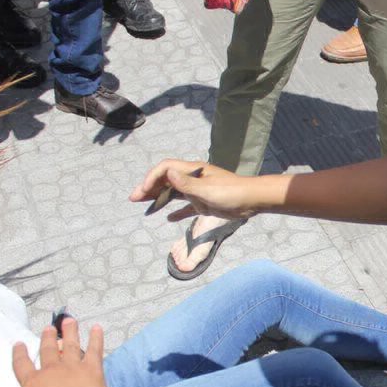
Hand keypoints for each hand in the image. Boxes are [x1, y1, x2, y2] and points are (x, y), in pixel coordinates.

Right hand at [0, 319, 109, 386]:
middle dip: (47, 338)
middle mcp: (51, 371)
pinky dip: (96, 338)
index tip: (19, 344)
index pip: (22, 365)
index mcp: (32, 384)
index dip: (19, 354)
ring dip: (70, 332)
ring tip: (69, 320)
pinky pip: (95, 350)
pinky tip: (98, 328)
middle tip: (48, 327)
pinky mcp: (92, 370)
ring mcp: (72, 368)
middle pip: (47, 350)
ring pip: (70, 345)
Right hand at [130, 159, 258, 221]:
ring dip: (159, 198)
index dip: (151, 178)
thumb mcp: (206, 189)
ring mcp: (198, 190)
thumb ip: (186, 183)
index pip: (165, 168)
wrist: (252, 200)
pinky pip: (186, 206)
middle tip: (134, 199)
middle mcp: (193, 178)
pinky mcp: (205, 202)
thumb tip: (168, 173)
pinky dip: (176, 211)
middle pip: (166, 180)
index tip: (143, 192)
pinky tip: (167, 218)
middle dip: (149, 187)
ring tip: (145, 207)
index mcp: (192, 171)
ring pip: (174, 192)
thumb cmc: (231, 193)